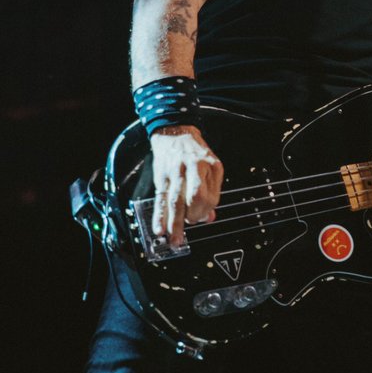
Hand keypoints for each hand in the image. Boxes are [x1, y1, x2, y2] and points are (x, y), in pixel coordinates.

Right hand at [150, 126, 223, 247]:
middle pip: (195, 197)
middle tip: (191, 226)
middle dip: (193, 216)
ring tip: (175, 240)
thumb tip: (210, 217)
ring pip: (176, 201)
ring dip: (175, 224)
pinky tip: (160, 228)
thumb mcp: (210, 166)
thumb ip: (212, 191)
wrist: (174, 132)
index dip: (207, 210)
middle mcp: (194, 167)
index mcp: (210, 165)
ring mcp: (176, 172)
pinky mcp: (162, 176)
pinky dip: (160, 215)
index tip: (203, 217)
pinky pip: (161, 199)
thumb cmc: (194, 151)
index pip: (212, 195)